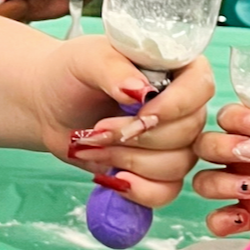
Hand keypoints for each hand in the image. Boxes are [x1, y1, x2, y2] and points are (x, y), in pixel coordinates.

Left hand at [34, 38, 215, 208]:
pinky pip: (167, 190)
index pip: (201, 86)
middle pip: (189, 132)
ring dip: (130, 160)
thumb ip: (113, 69)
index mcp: (175, 67)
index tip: (140, 112)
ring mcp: (174, 140)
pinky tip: (113, 176)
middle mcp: (182, 104)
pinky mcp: (158, 170)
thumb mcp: (86, 60)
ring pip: (178, 164)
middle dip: (137, 137)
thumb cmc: (71, 74)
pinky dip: (139, 189)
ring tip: (93, 146)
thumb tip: (140, 91)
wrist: (48, 106)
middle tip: (97, 130)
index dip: (175, 106)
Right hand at [192, 103, 249, 234]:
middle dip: (222, 146)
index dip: (236, 117)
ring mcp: (242, 187)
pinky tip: (242, 219)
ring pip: (205, 180)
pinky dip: (221, 220)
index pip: (230, 116)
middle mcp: (243, 156)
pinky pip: (218, 220)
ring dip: (219, 183)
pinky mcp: (247, 217)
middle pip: (207, 145)